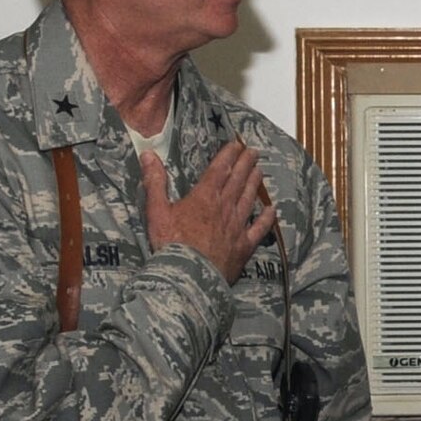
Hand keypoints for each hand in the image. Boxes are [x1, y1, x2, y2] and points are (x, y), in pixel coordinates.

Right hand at [140, 140, 276, 283]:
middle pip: (237, 181)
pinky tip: (272, 211)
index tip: (236, 144)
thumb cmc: (170, 244)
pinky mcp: (244, 246)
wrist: (189, 276)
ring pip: (249, 200)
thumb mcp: (156, 210)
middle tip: (254, 152)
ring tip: (260, 171)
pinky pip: (259, 229)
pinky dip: (267, 219)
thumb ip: (155, 182)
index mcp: (204, 197)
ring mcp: (237, 226)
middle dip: (246, 164)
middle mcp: (224, 208)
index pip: (219, 170)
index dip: (228, 155)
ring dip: (254, 184)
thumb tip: (148, 154)